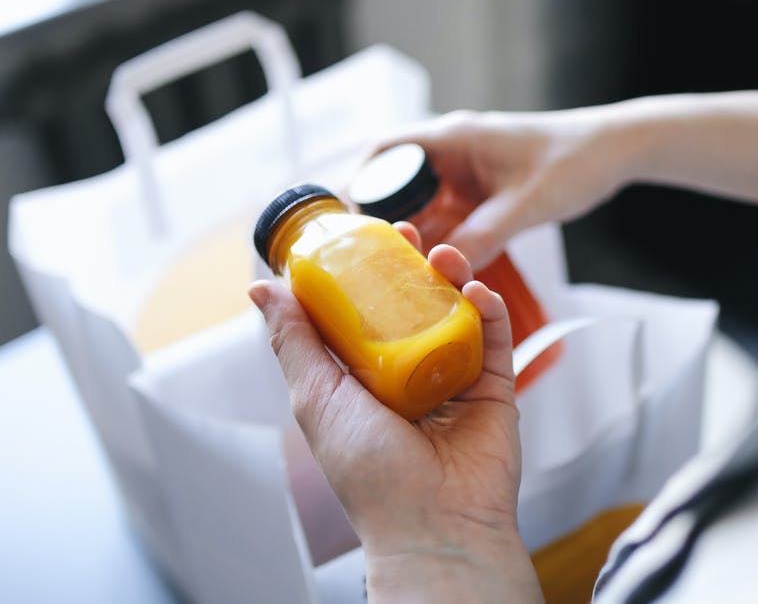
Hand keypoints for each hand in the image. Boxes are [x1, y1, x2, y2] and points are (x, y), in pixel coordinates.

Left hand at [249, 223, 541, 602]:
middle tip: (409, 233)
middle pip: (412, 306)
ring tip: (446, 255)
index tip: (362, 236)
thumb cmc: (369, 473)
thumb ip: (294, 341)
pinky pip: (495, 342)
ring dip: (451, 278)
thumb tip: (262, 288)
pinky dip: (490, 311)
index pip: (362, 313)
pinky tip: (478, 290)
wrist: (433, 523)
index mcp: (362, 380)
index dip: (362, 272)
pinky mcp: (492, 392)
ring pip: (455, 315)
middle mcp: (407, 377)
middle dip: (410, 266)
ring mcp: (452, 382)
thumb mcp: (316, 398)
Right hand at [373, 107, 638, 269]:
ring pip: (424, 209)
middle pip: (397, 187)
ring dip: (413, 239)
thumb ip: (485, 236)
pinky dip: (441, 244)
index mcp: (453, 138)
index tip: (343, 225)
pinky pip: (451, 221)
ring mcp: (468, 176)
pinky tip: (433, 274)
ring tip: (391, 277)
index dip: (357, 186)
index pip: (384, 153)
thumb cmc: (573, 161)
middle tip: (363, 264)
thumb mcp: (526, 204)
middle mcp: (453, 154)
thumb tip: (444, 272)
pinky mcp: (484, 195)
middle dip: (381, 223)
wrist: (614, 152)